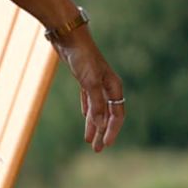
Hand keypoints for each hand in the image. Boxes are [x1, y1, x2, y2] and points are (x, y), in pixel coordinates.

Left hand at [64, 35, 125, 152]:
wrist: (69, 38)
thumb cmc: (82, 58)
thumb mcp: (89, 82)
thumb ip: (96, 103)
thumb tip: (102, 125)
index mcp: (114, 87)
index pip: (117, 115)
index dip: (112, 131)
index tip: (105, 145)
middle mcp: (108, 86)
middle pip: (108, 115)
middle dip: (103, 133)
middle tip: (98, 149)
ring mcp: (96, 83)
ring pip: (98, 110)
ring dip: (94, 125)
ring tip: (90, 141)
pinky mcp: (84, 80)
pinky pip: (89, 101)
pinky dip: (89, 112)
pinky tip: (86, 119)